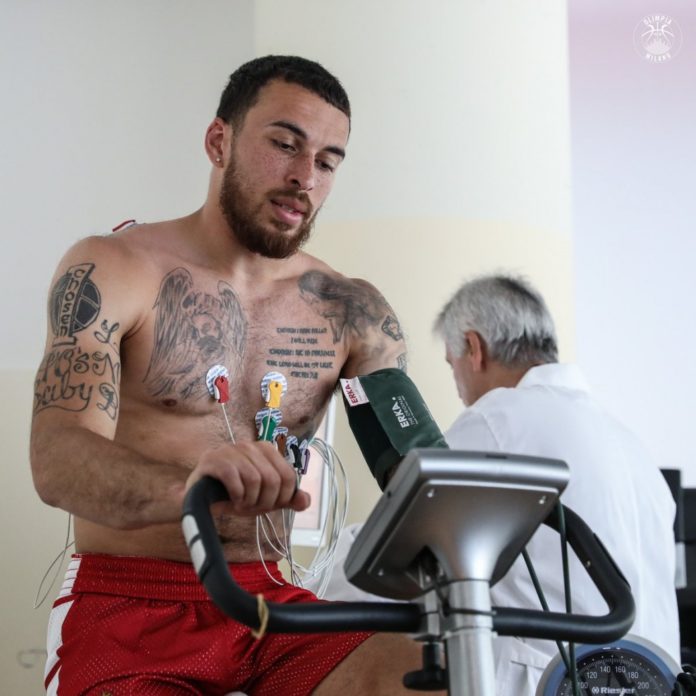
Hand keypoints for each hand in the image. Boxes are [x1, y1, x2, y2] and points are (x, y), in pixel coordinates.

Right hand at [185, 440, 310, 515]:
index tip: (268, 506)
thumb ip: (286, 499)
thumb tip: (305, 501)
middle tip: (252, 508)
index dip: (282, 498)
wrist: (202, 496)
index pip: (288, 476)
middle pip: (273, 479)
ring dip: (249, 500)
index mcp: (266, 449)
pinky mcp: (212, 459)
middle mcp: (249, 445)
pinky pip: (234, 477)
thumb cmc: (236, 494)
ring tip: (241, 505)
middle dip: (265, 501)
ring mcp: (230, 450)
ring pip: (255, 479)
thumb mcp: (265, 498)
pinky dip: (237, 495)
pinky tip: (233, 501)